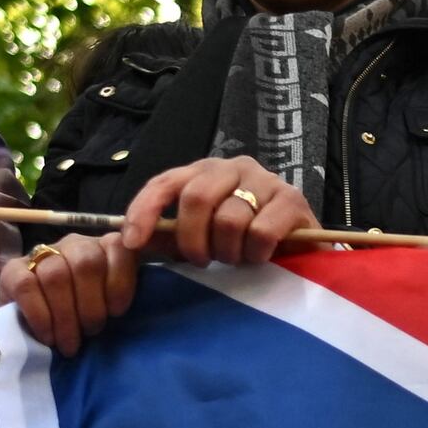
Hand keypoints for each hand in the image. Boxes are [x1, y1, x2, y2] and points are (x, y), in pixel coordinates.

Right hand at [10, 229, 138, 358]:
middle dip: (91, 307)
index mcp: (103, 248)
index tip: (117, 313)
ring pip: (56, 275)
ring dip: (65, 316)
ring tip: (69, 343)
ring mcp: (42, 254)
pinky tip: (48, 336)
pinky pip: (27, 287)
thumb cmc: (81, 319)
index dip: (120, 282)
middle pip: (87, 263)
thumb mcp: (109, 307)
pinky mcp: (13, 269)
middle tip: (90, 334)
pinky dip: (40, 316)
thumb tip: (134, 314)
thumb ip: (121, 298)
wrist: (32, 327)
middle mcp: (73, 244)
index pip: (118, 247)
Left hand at [125, 156, 315, 264]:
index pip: (164, 183)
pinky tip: (261, 256)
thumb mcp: (200, 238)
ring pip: (230, 219)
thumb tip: (127, 241)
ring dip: (229, 251)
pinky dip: (256, 253)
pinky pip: (261, 231)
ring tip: (238, 258)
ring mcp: (265, 179)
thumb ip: (167, 236)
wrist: (300, 251)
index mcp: (204, 172)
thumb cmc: (243, 242)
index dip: (143, 211)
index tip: (132, 242)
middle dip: (193, 240)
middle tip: (203, 261)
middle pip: (196, 198)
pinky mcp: (293, 200)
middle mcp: (233, 166)